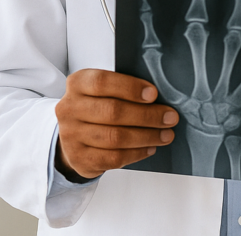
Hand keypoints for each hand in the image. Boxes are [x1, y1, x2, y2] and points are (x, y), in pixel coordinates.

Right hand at [54, 69, 178, 181]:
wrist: (73, 136)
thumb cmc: (97, 108)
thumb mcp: (104, 91)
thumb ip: (125, 89)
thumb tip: (159, 98)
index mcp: (78, 84)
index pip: (102, 82)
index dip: (130, 88)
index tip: (154, 94)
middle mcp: (69, 109)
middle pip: (113, 112)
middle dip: (148, 115)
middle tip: (170, 117)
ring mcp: (71, 135)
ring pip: (115, 137)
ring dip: (147, 136)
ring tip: (166, 135)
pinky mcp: (79, 158)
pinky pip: (113, 157)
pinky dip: (136, 153)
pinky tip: (150, 148)